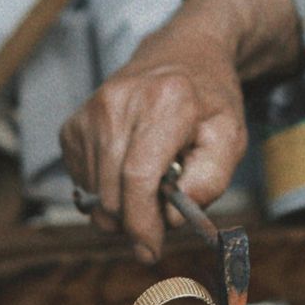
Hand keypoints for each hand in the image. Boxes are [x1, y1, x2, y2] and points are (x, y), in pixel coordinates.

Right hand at [59, 26, 246, 261]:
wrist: (182, 54)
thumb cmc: (209, 99)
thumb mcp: (231, 137)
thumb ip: (209, 181)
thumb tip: (171, 219)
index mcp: (166, 101)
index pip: (138, 176)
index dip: (142, 223)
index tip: (150, 251)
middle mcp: (120, 102)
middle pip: (112, 193)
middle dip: (136, 220)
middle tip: (163, 212)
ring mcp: (91, 111)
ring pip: (94, 194)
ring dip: (122, 205)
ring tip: (151, 180)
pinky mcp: (73, 125)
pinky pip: (82, 182)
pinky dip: (106, 189)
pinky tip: (129, 168)